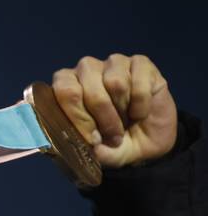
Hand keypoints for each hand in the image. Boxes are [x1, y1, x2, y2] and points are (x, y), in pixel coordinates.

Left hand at [52, 54, 176, 167]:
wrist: (150, 140)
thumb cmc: (115, 142)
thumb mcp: (101, 152)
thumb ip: (90, 149)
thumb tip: (90, 145)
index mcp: (67, 86)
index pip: (65, 91)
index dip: (78, 116)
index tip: (92, 138)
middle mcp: (86, 69)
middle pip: (90, 88)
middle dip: (103, 119)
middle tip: (113, 136)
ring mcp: (113, 63)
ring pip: (115, 83)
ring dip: (123, 110)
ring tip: (126, 120)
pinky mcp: (140, 63)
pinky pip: (139, 81)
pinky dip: (142, 104)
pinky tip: (140, 111)